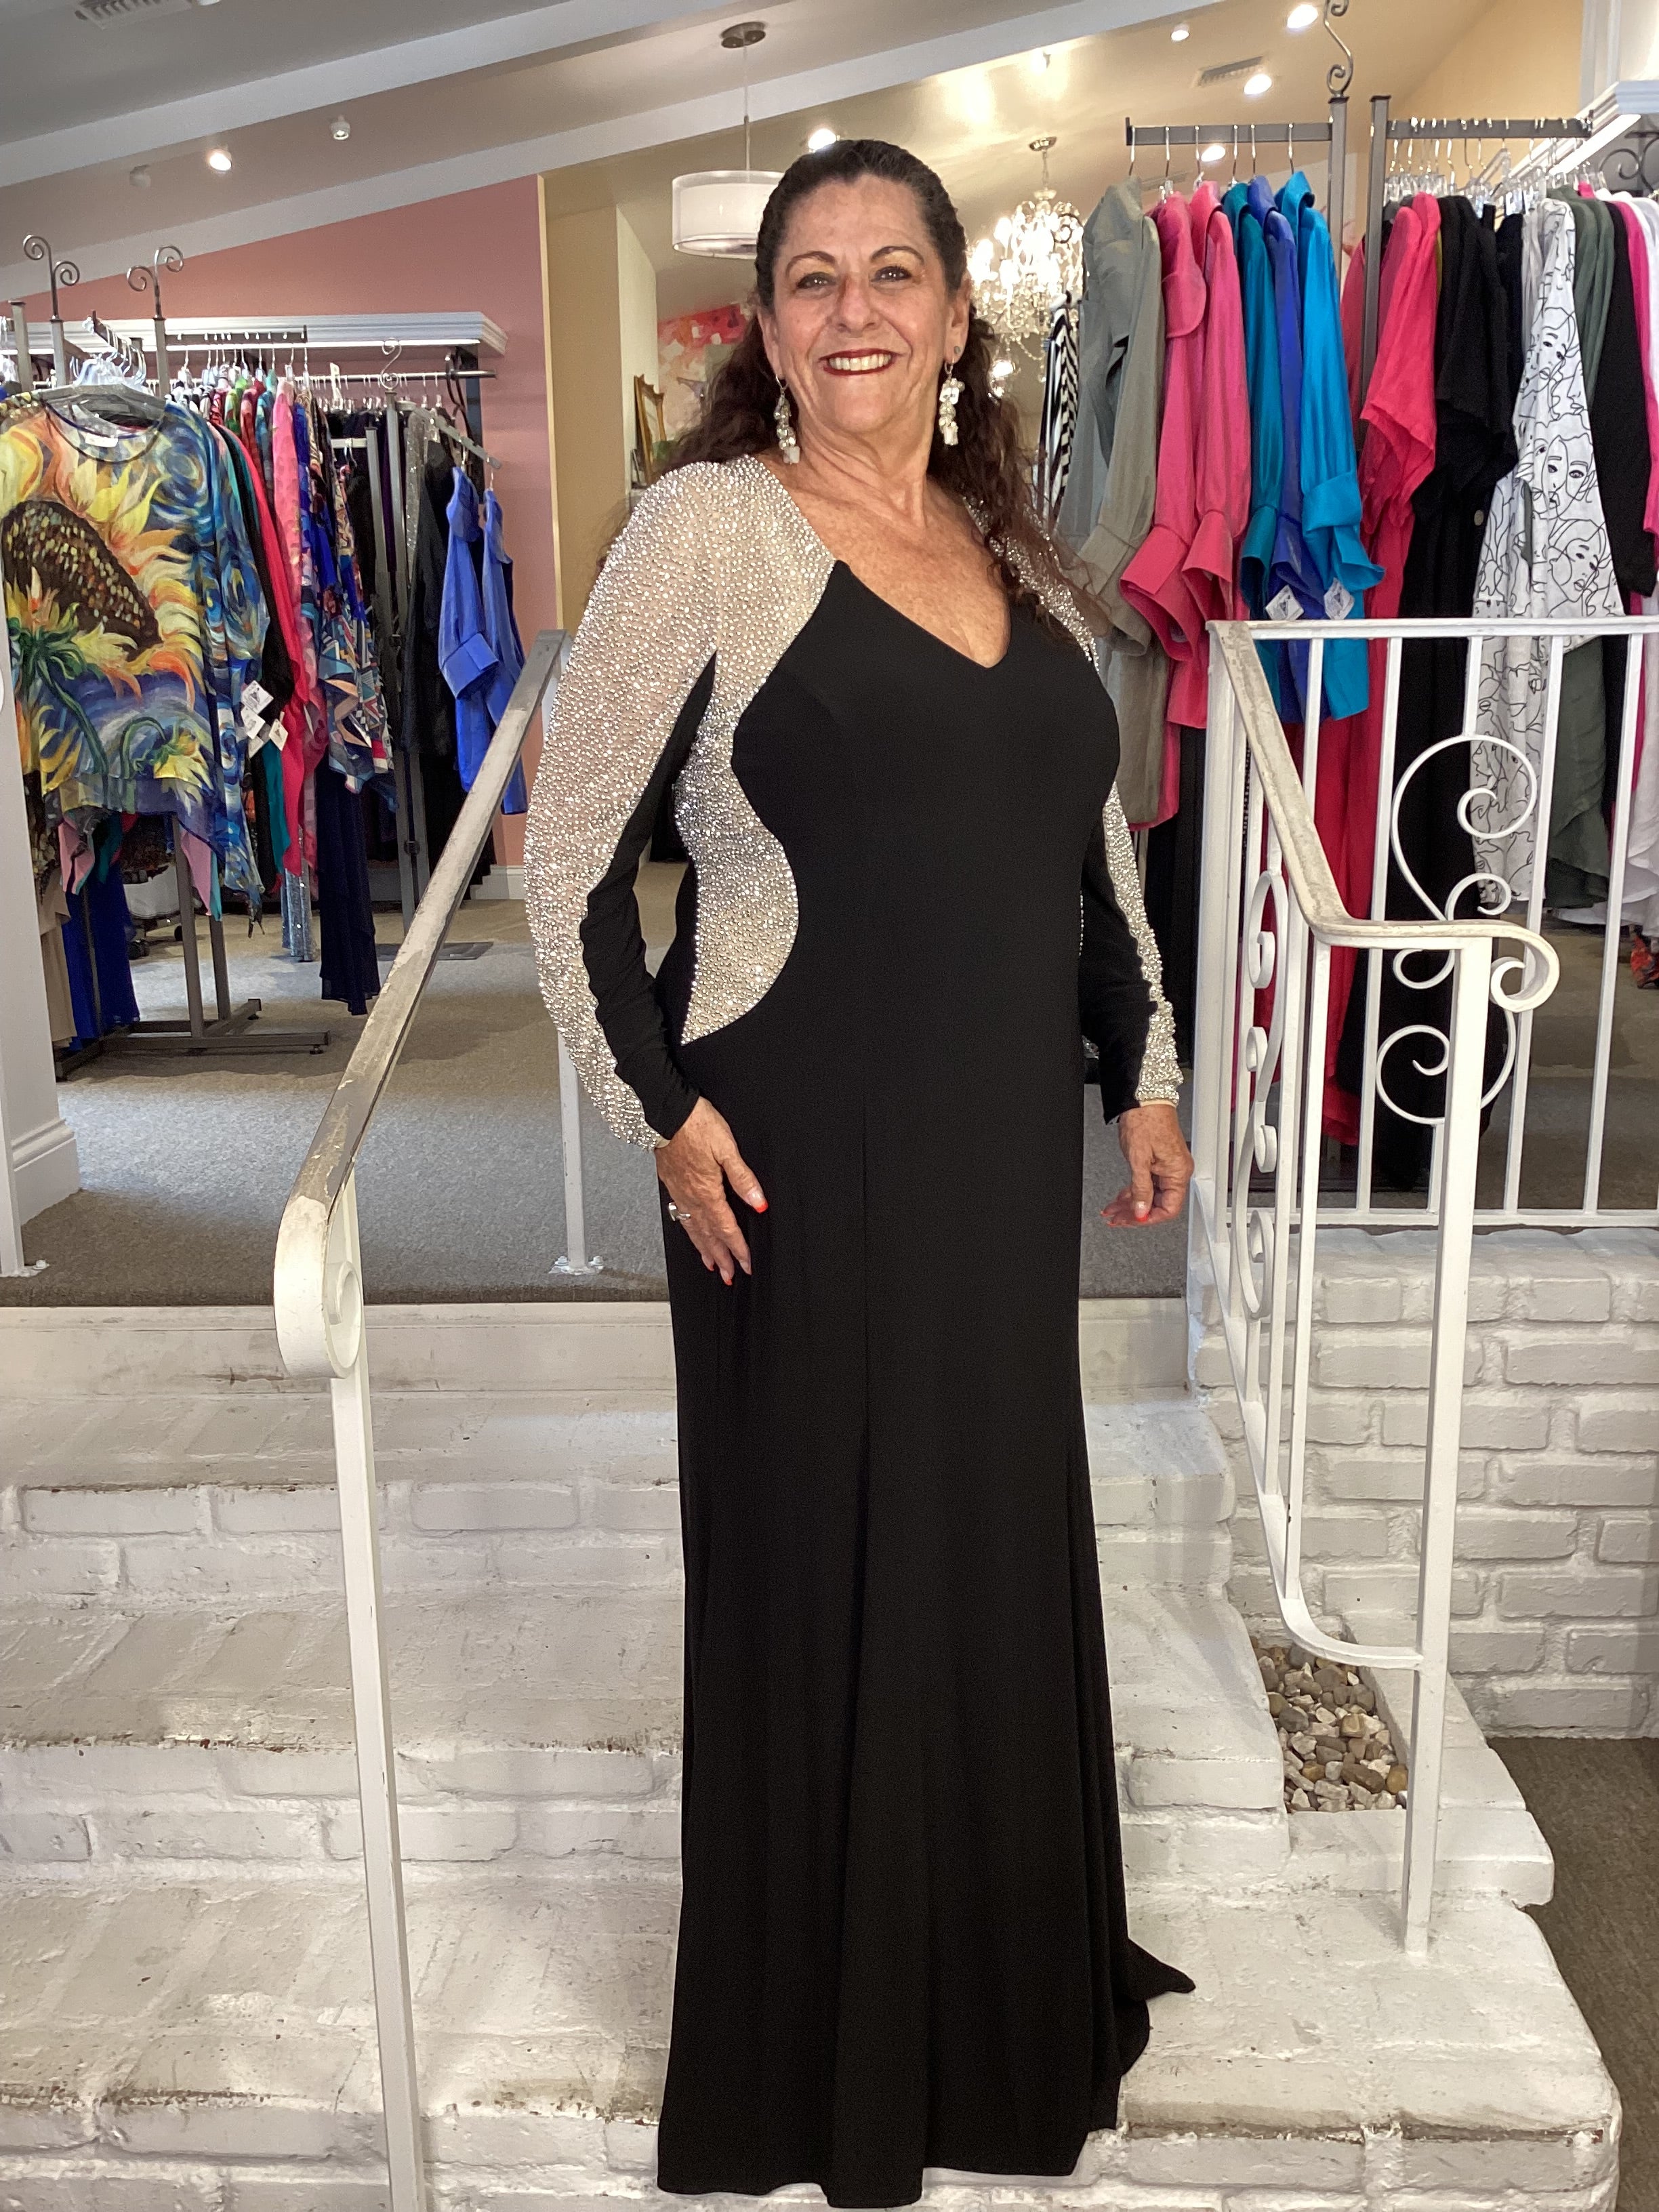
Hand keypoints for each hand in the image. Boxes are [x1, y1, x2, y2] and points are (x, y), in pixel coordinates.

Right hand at [655, 1099, 766, 1284]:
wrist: (665, 1112)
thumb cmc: (696, 1125)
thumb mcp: (727, 1149)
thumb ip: (743, 1178)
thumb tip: (759, 1203)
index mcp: (708, 1191)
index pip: (726, 1227)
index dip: (738, 1248)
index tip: (746, 1263)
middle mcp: (692, 1196)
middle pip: (709, 1235)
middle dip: (721, 1257)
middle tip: (730, 1275)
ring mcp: (679, 1191)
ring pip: (693, 1229)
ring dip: (704, 1249)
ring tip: (712, 1264)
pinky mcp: (671, 1183)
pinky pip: (682, 1215)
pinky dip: (689, 1231)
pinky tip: (692, 1233)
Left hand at [1103, 1101, 1191, 1226]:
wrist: (1144, 1099)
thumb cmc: (1146, 1121)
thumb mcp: (1139, 1160)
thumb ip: (1140, 1189)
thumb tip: (1141, 1211)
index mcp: (1178, 1173)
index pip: (1168, 1209)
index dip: (1148, 1218)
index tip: (1131, 1220)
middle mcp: (1176, 1171)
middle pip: (1157, 1203)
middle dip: (1134, 1212)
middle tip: (1116, 1218)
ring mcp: (1167, 1166)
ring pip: (1149, 1194)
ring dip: (1130, 1203)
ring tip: (1113, 1210)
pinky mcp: (1158, 1161)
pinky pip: (1147, 1183)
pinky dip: (1133, 1191)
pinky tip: (1120, 1198)